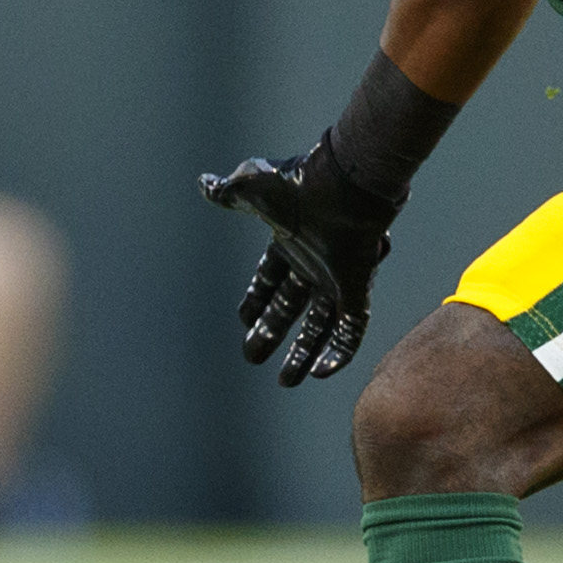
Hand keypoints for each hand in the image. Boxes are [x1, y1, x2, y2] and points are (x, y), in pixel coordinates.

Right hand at [201, 139, 400, 385]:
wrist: (343, 181)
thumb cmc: (298, 182)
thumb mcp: (252, 186)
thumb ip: (229, 193)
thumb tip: (204, 183)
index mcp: (290, 241)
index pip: (270, 277)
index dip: (256, 299)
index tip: (242, 320)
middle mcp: (313, 262)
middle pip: (290, 307)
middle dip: (271, 333)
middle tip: (252, 358)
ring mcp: (337, 276)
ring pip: (319, 325)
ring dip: (303, 353)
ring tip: (287, 381)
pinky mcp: (358, 286)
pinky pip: (351, 328)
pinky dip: (339, 352)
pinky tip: (321, 373)